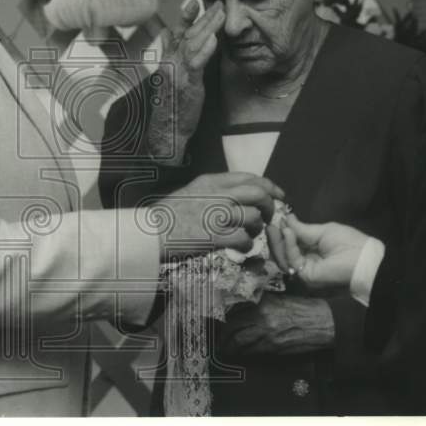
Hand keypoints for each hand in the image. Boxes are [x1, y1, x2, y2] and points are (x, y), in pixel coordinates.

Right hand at [147, 0, 225, 163]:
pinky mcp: (186, 84)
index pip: (176, 33)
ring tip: (220, 14)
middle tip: (218, 3)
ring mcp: (177, 72)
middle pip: (187, 34)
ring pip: (192, 44)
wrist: (167, 128)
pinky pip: (196, 63)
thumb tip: (167, 34)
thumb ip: (171, 54)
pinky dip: (204, 50)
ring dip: (207, 27)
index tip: (195, 3)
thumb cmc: (172, 103)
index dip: (185, 18)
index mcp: (167, 60)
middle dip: (203, 17)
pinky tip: (214, 39)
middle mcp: (170, 62)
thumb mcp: (171, 76)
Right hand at [150, 172, 284, 256]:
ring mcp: (216, 215)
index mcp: (210, 181)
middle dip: (270, 207)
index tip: (277, 195)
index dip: (269, 186)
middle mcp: (217, 194)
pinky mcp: (214, 237)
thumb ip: (213, 191)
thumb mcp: (190, 192)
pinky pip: (243, 239)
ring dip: (257, 229)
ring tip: (249, 235)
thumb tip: (237, 197)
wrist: (148, 232)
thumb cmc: (165, 215)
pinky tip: (240, 248)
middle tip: (268, 218)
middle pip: (258, 194)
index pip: (249, 177)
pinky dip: (246, 245)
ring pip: (254, 217)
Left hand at [223, 294, 334, 354]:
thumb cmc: (303, 309)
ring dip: (230, 348)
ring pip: (240, 342)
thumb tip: (242, 309)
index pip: (235, 311)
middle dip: (223, 337)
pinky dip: (244, 354)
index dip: (224, 320)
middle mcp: (262, 317)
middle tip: (219, 341)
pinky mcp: (274, 347)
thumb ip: (260, 304)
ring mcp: (267, 333)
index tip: (220, 324)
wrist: (323, 322)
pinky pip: (253, 351)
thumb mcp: (279, 299)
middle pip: (233, 328)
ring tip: (226, 349)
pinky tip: (241, 354)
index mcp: (262, 302)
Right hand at [276, 216, 369, 290]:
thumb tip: (286, 219)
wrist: (363, 259)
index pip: (291, 243)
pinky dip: (288, 246)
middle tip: (270, 224)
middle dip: (276, 238)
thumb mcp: (322, 231)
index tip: (275, 220)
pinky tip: (288, 233)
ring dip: (279, 241)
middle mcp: (306, 261)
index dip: (282, 232)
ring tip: (276, 227)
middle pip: (283, 252)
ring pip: (284, 257)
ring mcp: (305, 270)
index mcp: (312, 250)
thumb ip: (302, 229)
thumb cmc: (347, 242)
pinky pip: (292, 260)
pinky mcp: (306, 276)